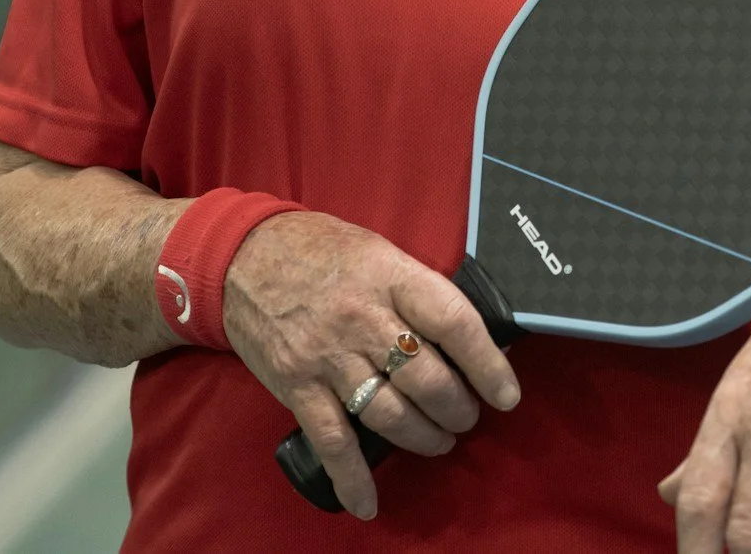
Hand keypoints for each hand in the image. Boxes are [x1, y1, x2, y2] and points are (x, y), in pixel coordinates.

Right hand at [221, 212, 520, 519]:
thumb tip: (470, 333)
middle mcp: (362, 318)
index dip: (487, 363)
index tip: (506, 393)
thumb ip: (419, 290)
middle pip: (426, 378)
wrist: (243, 255)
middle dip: (457, 409)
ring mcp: (328, 355)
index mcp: (392, 276)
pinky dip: (352, 477)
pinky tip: (368, 501)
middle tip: (467, 417)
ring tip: (439, 440)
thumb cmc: (322, 250)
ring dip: (423, 436)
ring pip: (389, 412)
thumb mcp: (380, 251)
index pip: (454, 323)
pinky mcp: (297, 385)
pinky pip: (332, 440)